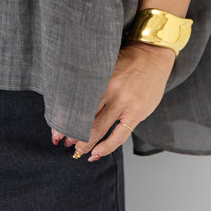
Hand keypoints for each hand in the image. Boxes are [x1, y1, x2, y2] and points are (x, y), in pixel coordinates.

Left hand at [51, 42, 174, 159]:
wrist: (153, 56)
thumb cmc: (128, 60)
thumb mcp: (106, 66)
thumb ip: (94, 83)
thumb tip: (77, 102)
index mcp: (99, 77)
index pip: (76, 102)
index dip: (64, 117)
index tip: (56, 128)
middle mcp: (110, 91)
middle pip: (84, 116)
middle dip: (72, 132)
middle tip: (63, 141)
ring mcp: (124, 103)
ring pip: (99, 128)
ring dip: (86, 143)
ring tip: (77, 151)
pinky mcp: (136, 113)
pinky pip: (119, 135)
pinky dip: (106, 147)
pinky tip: (96, 153)